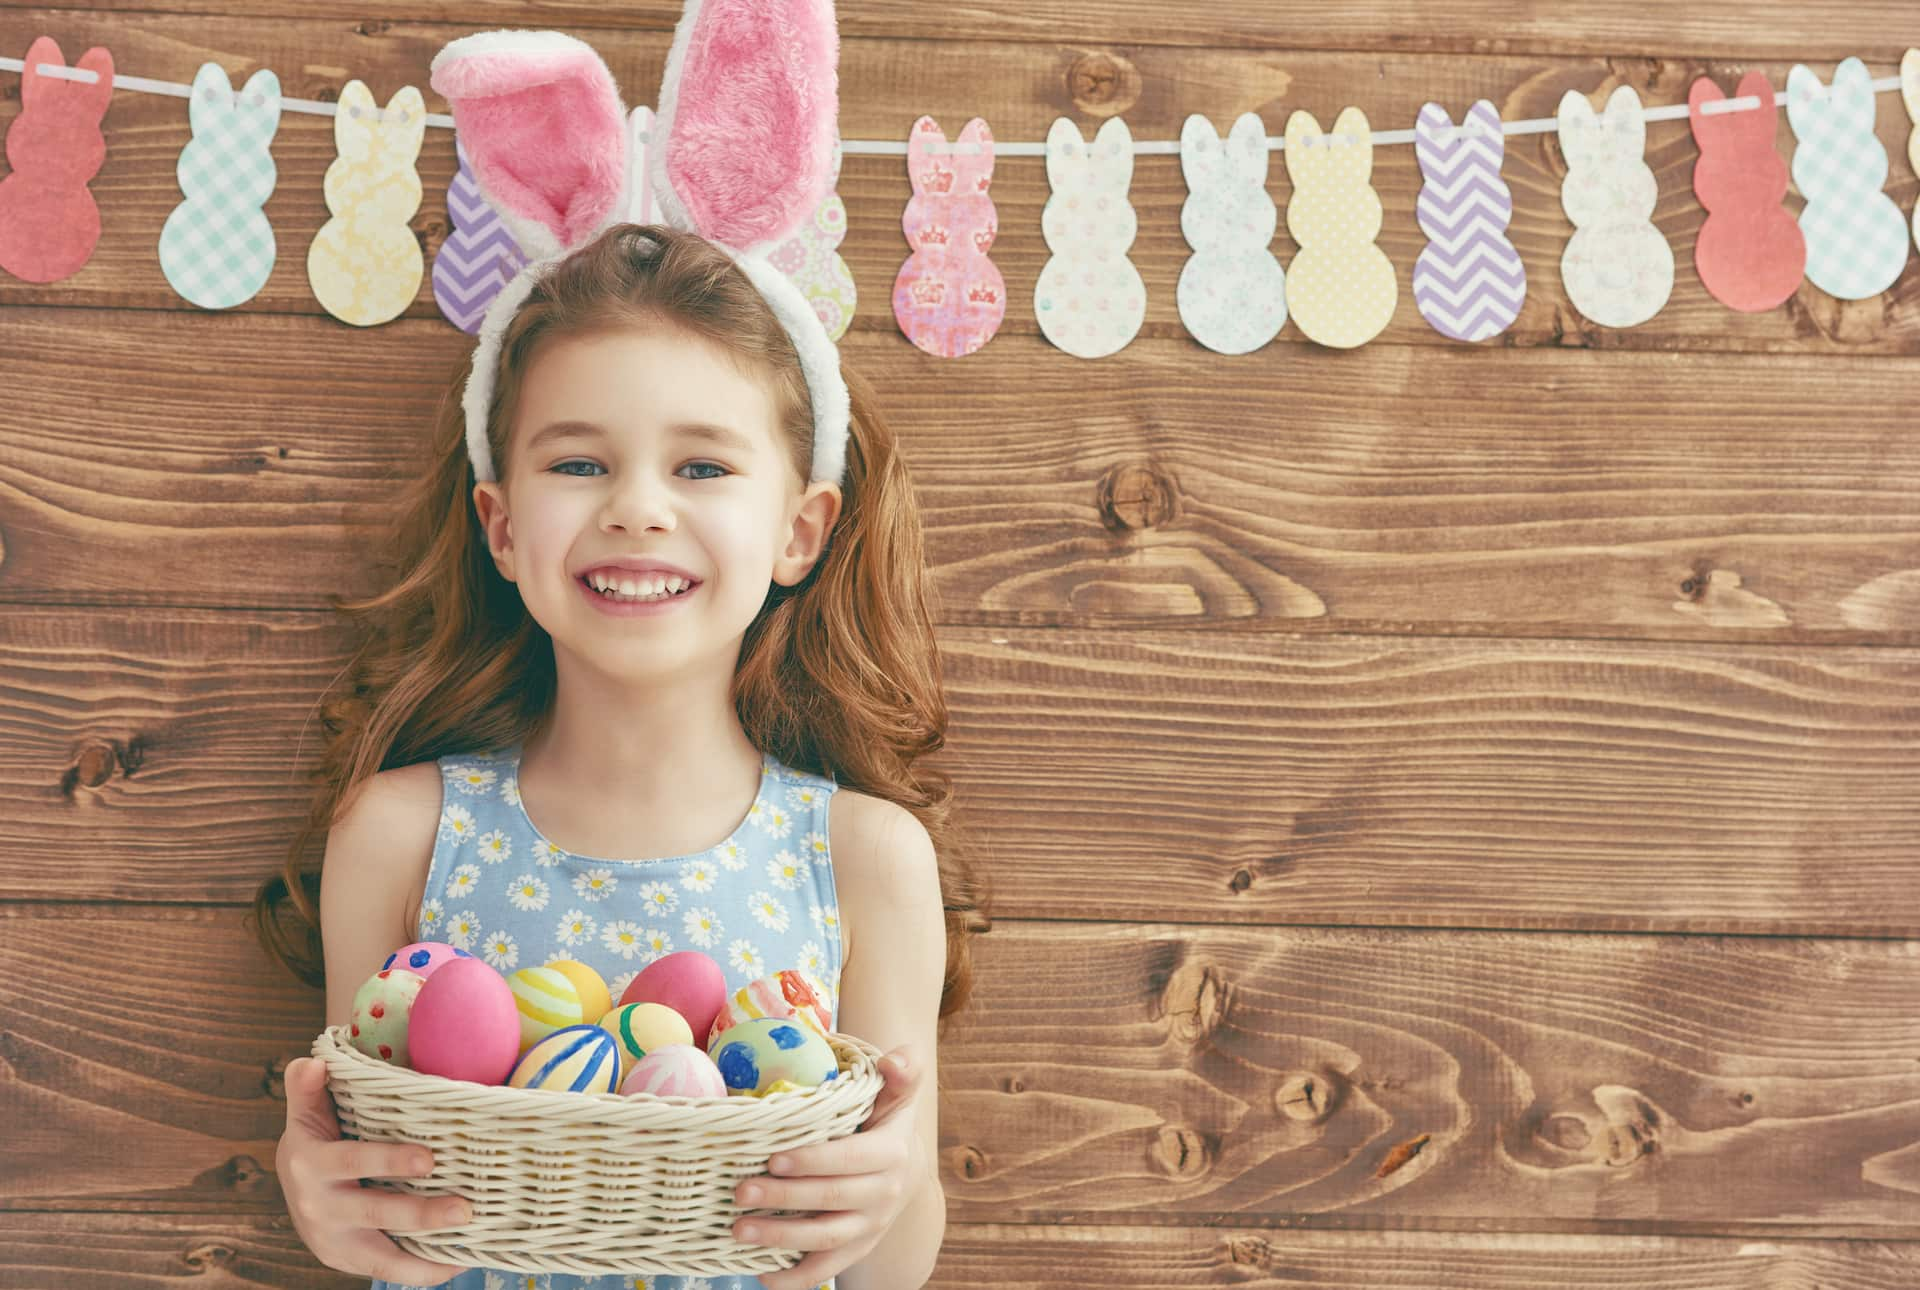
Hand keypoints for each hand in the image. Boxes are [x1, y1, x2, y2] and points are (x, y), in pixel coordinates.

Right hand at [276, 1055, 471, 1285]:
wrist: (294, 1188)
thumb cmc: (314, 1140)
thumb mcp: (305, 1113)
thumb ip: (307, 1089)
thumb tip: (313, 1063)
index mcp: (311, 1164)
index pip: (353, 1162)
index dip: (389, 1161)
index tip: (429, 1159)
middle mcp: (319, 1207)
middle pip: (374, 1213)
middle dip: (420, 1214)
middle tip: (465, 1209)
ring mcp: (333, 1239)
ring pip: (381, 1256)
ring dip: (425, 1256)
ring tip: (467, 1248)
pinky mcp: (347, 1260)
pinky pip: (386, 1269)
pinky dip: (421, 1272)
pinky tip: (457, 1263)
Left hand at [732, 1045, 927, 1289]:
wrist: (907, 1167)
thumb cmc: (887, 1120)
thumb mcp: (898, 1091)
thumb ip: (901, 1071)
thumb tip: (894, 1061)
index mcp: (892, 1153)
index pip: (850, 1159)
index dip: (813, 1161)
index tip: (773, 1158)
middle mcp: (885, 1195)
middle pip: (831, 1200)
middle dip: (783, 1198)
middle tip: (740, 1191)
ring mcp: (872, 1226)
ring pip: (826, 1239)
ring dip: (781, 1238)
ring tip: (739, 1230)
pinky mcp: (858, 1248)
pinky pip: (828, 1269)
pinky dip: (796, 1279)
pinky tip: (763, 1276)